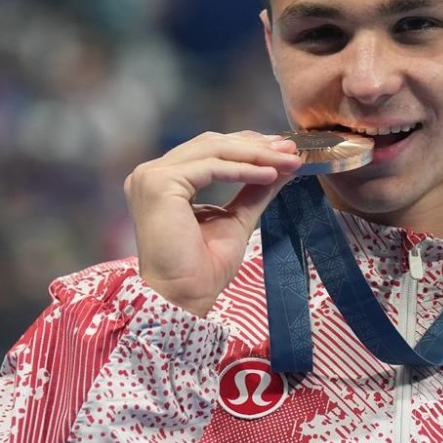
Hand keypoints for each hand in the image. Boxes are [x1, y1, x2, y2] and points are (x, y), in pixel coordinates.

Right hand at [124, 131, 300, 316]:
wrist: (184, 298)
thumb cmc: (203, 269)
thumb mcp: (237, 218)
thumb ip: (255, 189)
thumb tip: (284, 165)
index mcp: (164, 181)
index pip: (209, 149)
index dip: (247, 146)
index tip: (283, 149)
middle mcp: (151, 174)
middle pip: (212, 144)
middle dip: (255, 146)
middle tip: (291, 150)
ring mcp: (151, 177)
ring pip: (213, 150)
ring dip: (255, 154)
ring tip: (287, 162)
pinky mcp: (159, 184)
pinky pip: (211, 167)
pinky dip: (243, 169)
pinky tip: (269, 175)